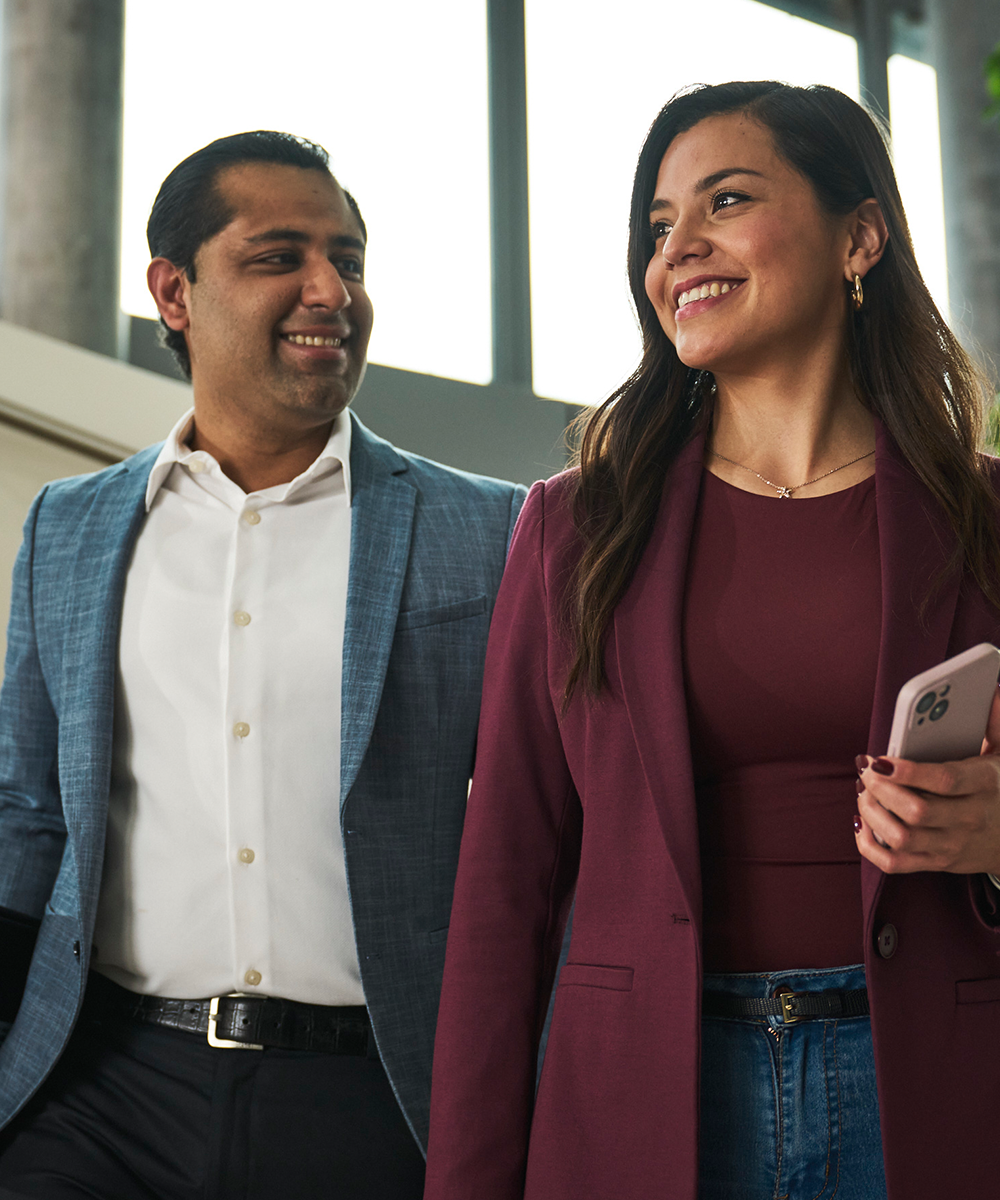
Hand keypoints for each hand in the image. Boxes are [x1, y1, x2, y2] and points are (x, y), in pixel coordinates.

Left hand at [854, 687, 999, 874]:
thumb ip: (994, 722)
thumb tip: (988, 690)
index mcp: (986, 785)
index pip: (944, 781)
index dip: (908, 772)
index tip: (878, 759)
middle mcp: (970, 819)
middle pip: (917, 811)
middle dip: (881, 790)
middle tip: (866, 771)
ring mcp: (953, 846)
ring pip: (902, 838)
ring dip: (872, 814)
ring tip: (864, 792)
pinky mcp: (938, 863)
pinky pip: (896, 865)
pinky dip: (870, 846)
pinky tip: (862, 823)